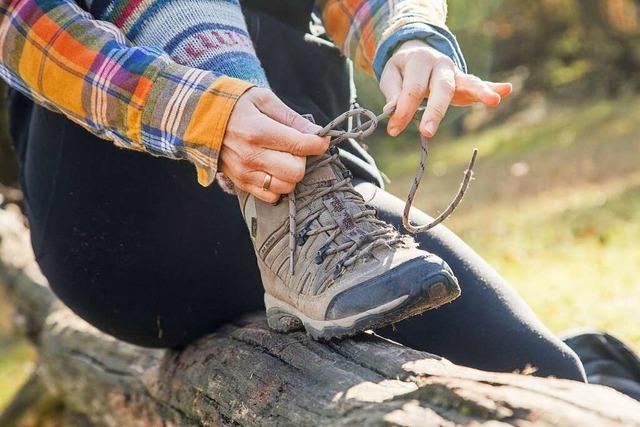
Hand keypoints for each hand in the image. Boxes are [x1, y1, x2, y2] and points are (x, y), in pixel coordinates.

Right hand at [220, 88, 329, 202]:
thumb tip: (317, 132)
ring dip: (291, 174)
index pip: (301, 145)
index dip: (318, 143)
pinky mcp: (240, 183)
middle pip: (296, 172)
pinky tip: (272, 169)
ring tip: (283, 158)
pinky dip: (278, 185)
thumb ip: (291, 118)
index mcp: (258, 131)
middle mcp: (251, 156)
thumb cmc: (233, 103)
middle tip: (296, 148)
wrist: (197, 116)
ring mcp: (244, 173)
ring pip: (286, 187)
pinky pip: (270, 196)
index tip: (321, 139)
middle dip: (303, 159)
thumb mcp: (263, 99)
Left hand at [380, 40, 512, 136]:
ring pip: (467, 82)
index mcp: (420, 61)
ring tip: (493, 101)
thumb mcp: (391, 75)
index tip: (393, 130)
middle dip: (435, 111)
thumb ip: (392, 92)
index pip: (412, 89)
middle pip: (441, 87)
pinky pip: (479, 84)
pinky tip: (507, 90)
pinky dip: (494, 87)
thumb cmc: (403, 69)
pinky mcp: (464, 81)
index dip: (402, 111)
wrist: (417, 52)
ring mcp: (455, 73)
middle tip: (426, 132)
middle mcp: (441, 64)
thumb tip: (392, 110)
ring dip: (480, 92)